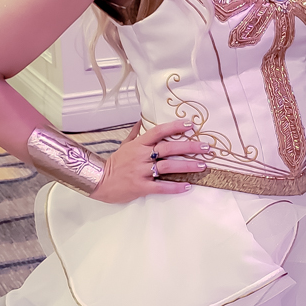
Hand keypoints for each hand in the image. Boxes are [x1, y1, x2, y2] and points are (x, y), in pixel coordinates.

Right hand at [93, 120, 208, 202]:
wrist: (99, 181)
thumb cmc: (115, 163)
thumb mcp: (124, 145)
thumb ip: (136, 132)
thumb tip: (142, 118)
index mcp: (139, 144)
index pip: (159, 131)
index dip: (175, 127)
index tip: (191, 124)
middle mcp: (141, 155)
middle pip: (168, 148)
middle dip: (189, 147)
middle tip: (206, 148)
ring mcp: (141, 171)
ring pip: (168, 167)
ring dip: (187, 166)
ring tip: (202, 166)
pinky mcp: (141, 186)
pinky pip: (161, 187)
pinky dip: (175, 187)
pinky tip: (187, 185)